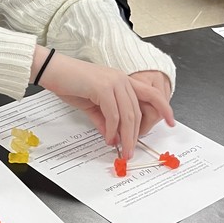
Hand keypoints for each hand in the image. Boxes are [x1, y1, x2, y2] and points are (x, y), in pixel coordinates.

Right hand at [36, 52, 172, 157]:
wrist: (52, 71)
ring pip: (128, 114)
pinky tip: (108, 138)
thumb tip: (114, 137)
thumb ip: (105, 121)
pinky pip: (113, 114)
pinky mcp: (103, 87)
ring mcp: (114, 82)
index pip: (150, 94)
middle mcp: (121, 79)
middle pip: (137, 111)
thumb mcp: (91, 106)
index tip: (171, 122)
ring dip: (127, 136)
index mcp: (122, 81)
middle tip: (130, 151)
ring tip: (123, 150)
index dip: (164, 107)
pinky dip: (112, 129)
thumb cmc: (69, 84)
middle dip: (135, 135)